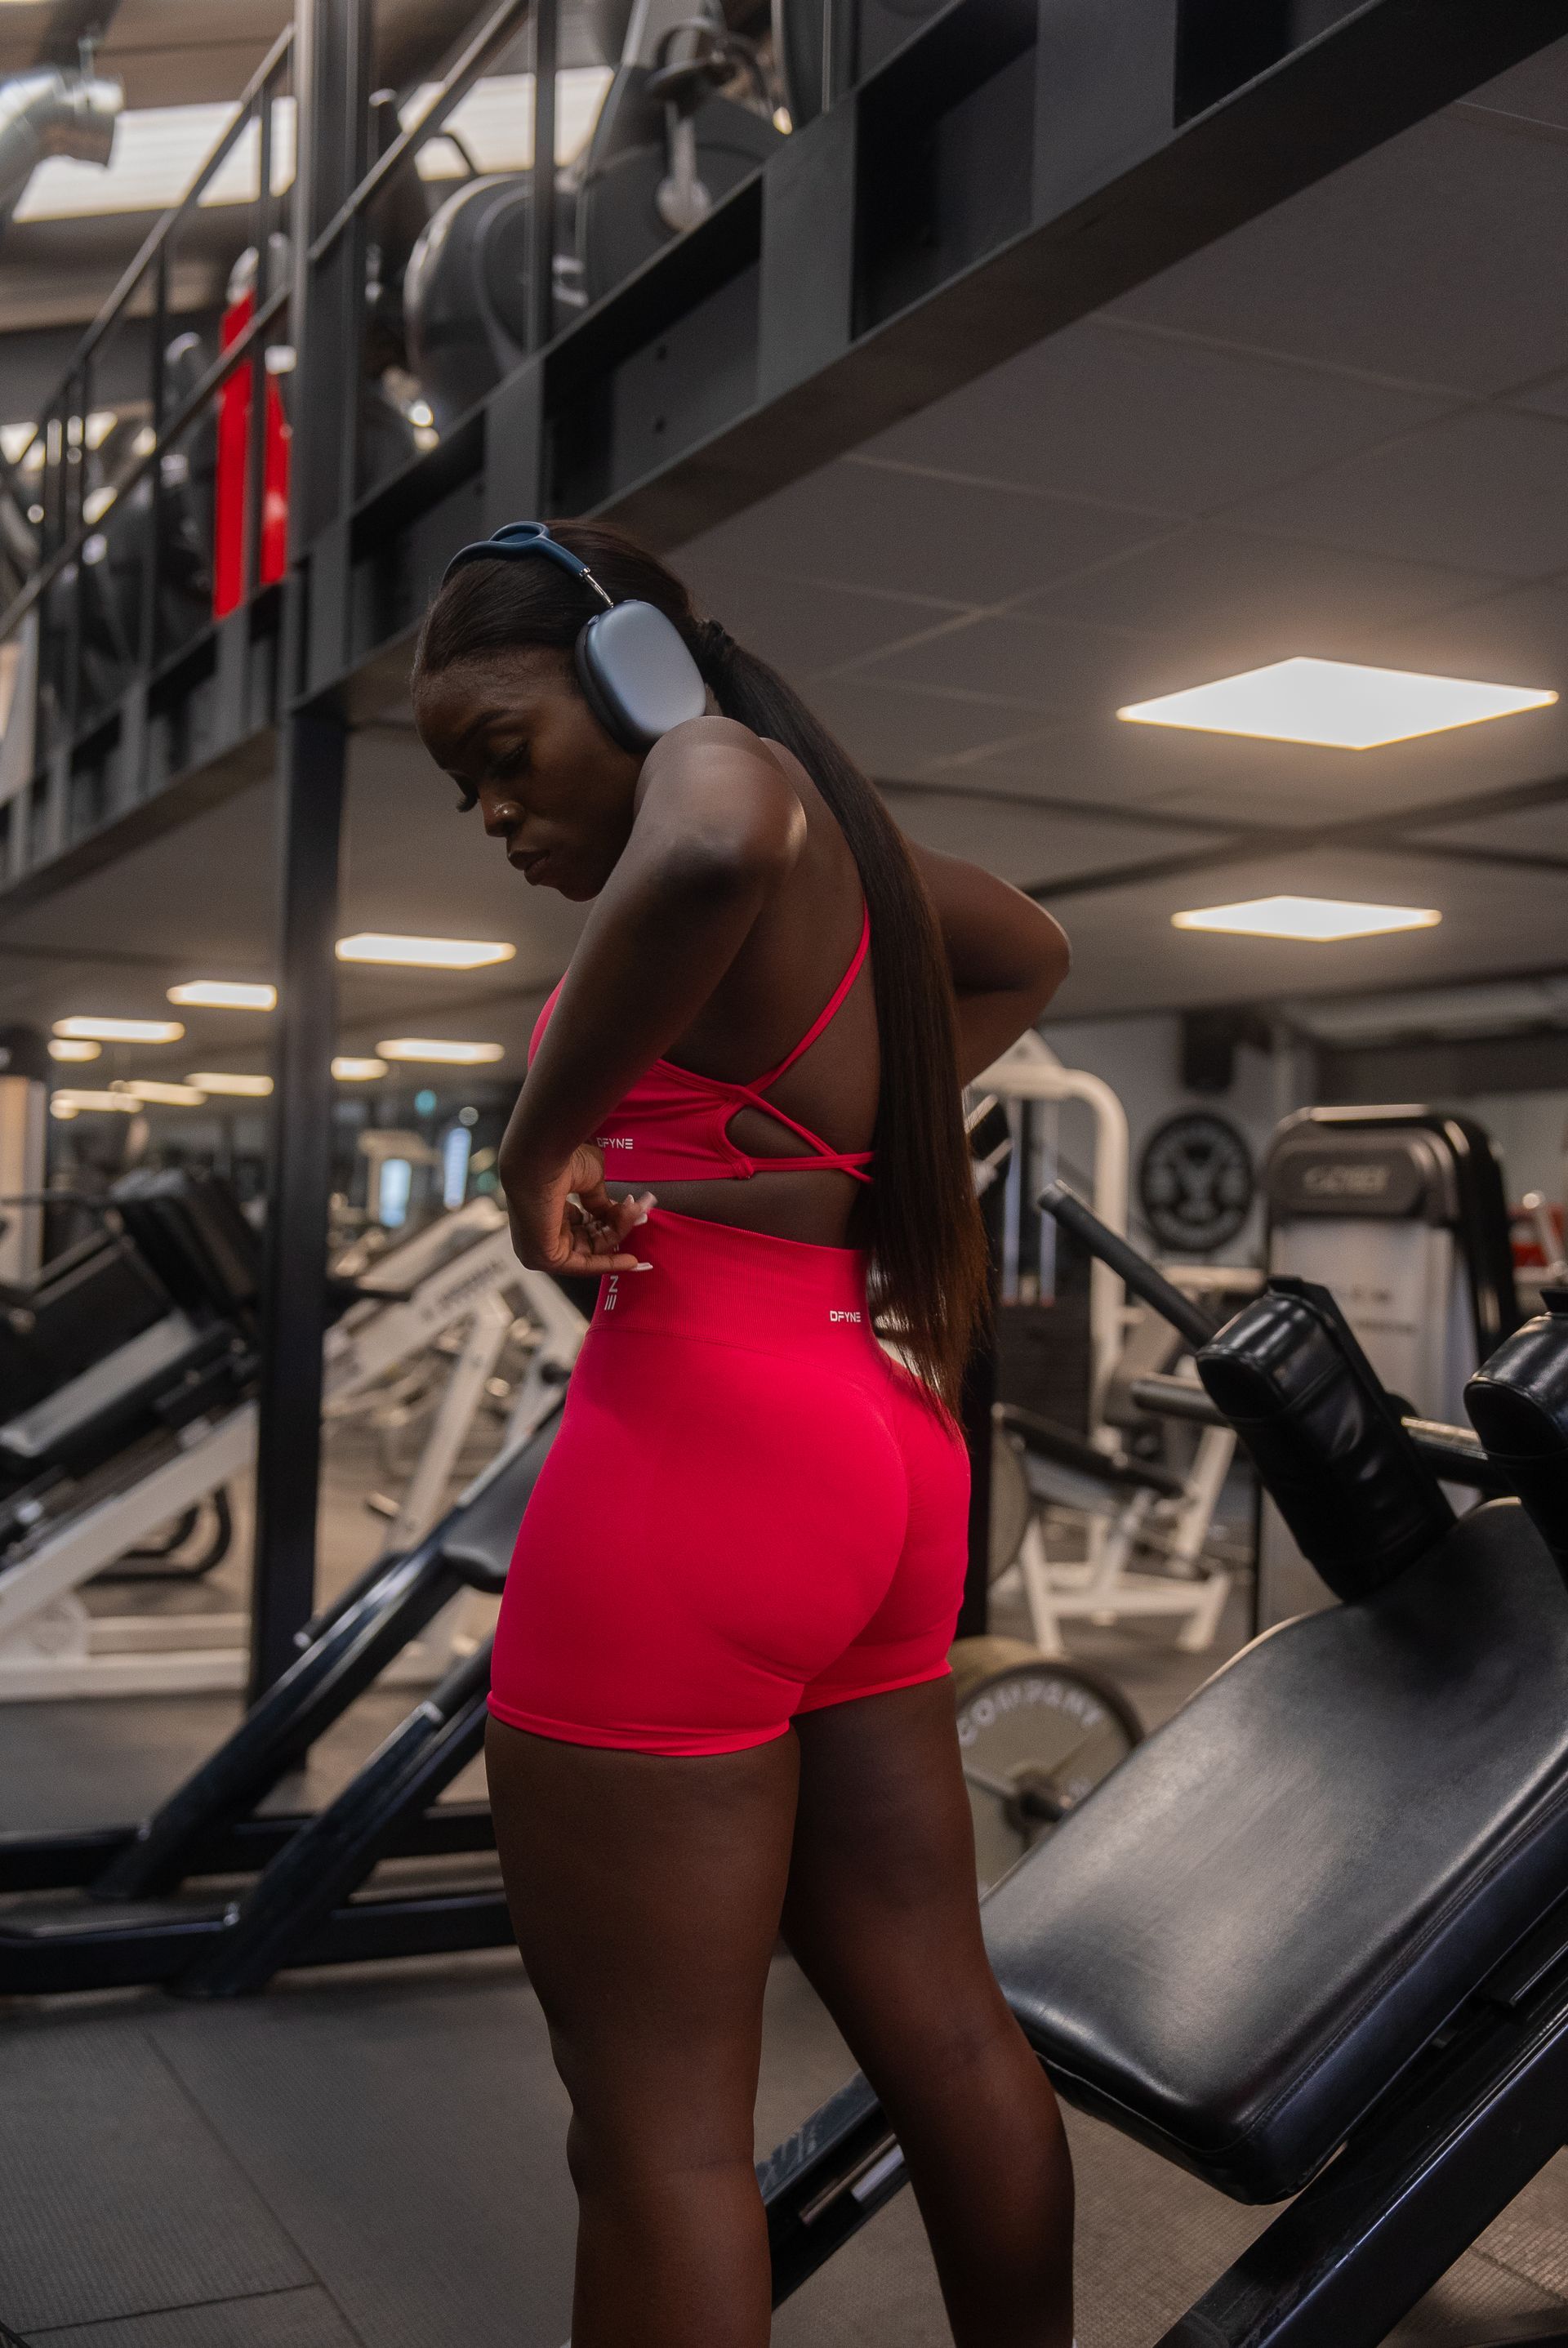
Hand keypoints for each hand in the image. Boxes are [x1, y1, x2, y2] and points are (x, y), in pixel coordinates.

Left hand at [504, 1144, 655, 1275]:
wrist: (542, 1160)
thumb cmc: (559, 1161)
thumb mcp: (589, 1181)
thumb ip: (599, 1201)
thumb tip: (612, 1213)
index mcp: (545, 1208)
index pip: (581, 1224)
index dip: (609, 1221)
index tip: (633, 1216)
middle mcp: (540, 1229)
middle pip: (588, 1237)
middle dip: (617, 1227)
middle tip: (639, 1213)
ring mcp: (539, 1245)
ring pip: (589, 1249)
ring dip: (617, 1235)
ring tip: (637, 1215)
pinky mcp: (543, 1258)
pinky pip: (583, 1265)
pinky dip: (609, 1262)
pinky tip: (631, 1259)